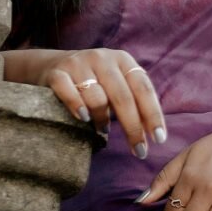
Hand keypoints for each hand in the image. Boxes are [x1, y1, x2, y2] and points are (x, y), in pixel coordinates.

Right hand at [31, 47, 165, 160]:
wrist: (52, 65)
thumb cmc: (93, 81)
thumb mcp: (116, 82)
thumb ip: (133, 100)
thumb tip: (152, 134)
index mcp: (123, 60)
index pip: (143, 88)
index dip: (153, 114)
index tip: (159, 139)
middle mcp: (102, 59)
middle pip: (123, 97)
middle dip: (133, 127)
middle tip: (140, 151)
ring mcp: (78, 64)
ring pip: (97, 98)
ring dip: (103, 119)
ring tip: (102, 129)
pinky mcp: (57, 73)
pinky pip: (69, 93)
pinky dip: (77, 107)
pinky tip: (83, 118)